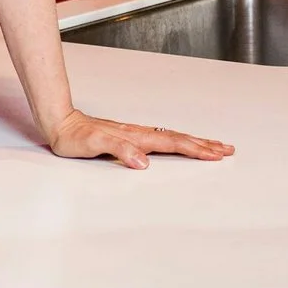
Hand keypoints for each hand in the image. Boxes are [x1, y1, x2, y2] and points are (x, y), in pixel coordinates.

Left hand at [44, 109, 231, 168]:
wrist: (61, 124)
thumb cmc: (75, 137)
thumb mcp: (95, 145)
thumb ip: (120, 151)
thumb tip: (144, 162)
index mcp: (136, 137)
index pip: (172, 144)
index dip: (195, 150)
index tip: (216, 154)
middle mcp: (139, 134)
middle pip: (179, 139)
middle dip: (204, 144)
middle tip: (227, 149)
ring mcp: (136, 134)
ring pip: (173, 137)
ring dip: (195, 141)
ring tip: (213, 145)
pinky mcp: (130, 136)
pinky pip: (162, 139)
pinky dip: (178, 141)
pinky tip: (180, 143)